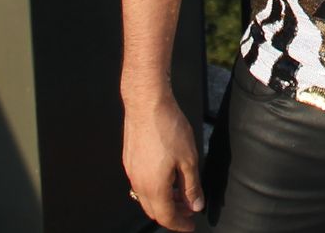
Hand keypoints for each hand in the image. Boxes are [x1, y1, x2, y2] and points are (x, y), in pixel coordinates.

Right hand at [123, 97, 204, 230]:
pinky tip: (168, 176)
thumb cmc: (168, 128)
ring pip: (146, 198)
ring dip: (164, 200)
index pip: (167, 217)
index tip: (191, 226)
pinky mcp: (129, 161)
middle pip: (154, 211)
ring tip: (181, 192)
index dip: (180, 225)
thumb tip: (195, 205)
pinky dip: (155, 188)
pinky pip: (141, 184)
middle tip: (189, 209)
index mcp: (154, 188)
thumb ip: (192, 186)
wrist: (147, 104)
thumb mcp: (189, 159)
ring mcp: (131, 172)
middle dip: (173, 214)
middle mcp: (138, 183)